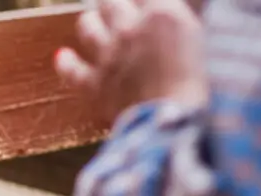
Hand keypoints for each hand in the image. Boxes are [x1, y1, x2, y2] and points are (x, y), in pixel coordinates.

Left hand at [55, 0, 207, 121]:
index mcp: (161, 15)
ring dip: (89, 22)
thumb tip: (165, 14)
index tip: (139, 5)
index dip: (140, 0)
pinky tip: (62, 56)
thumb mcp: (196, 38)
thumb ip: (175, 19)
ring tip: (91, 21)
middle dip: (111, 3)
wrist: (175, 120)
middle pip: (110, 1)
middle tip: (112, 5)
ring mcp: (108, 55)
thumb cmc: (198, 82)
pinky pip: (71, 68)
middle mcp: (130, 29)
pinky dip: (65, 62)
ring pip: (87, 25)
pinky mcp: (94, 83)